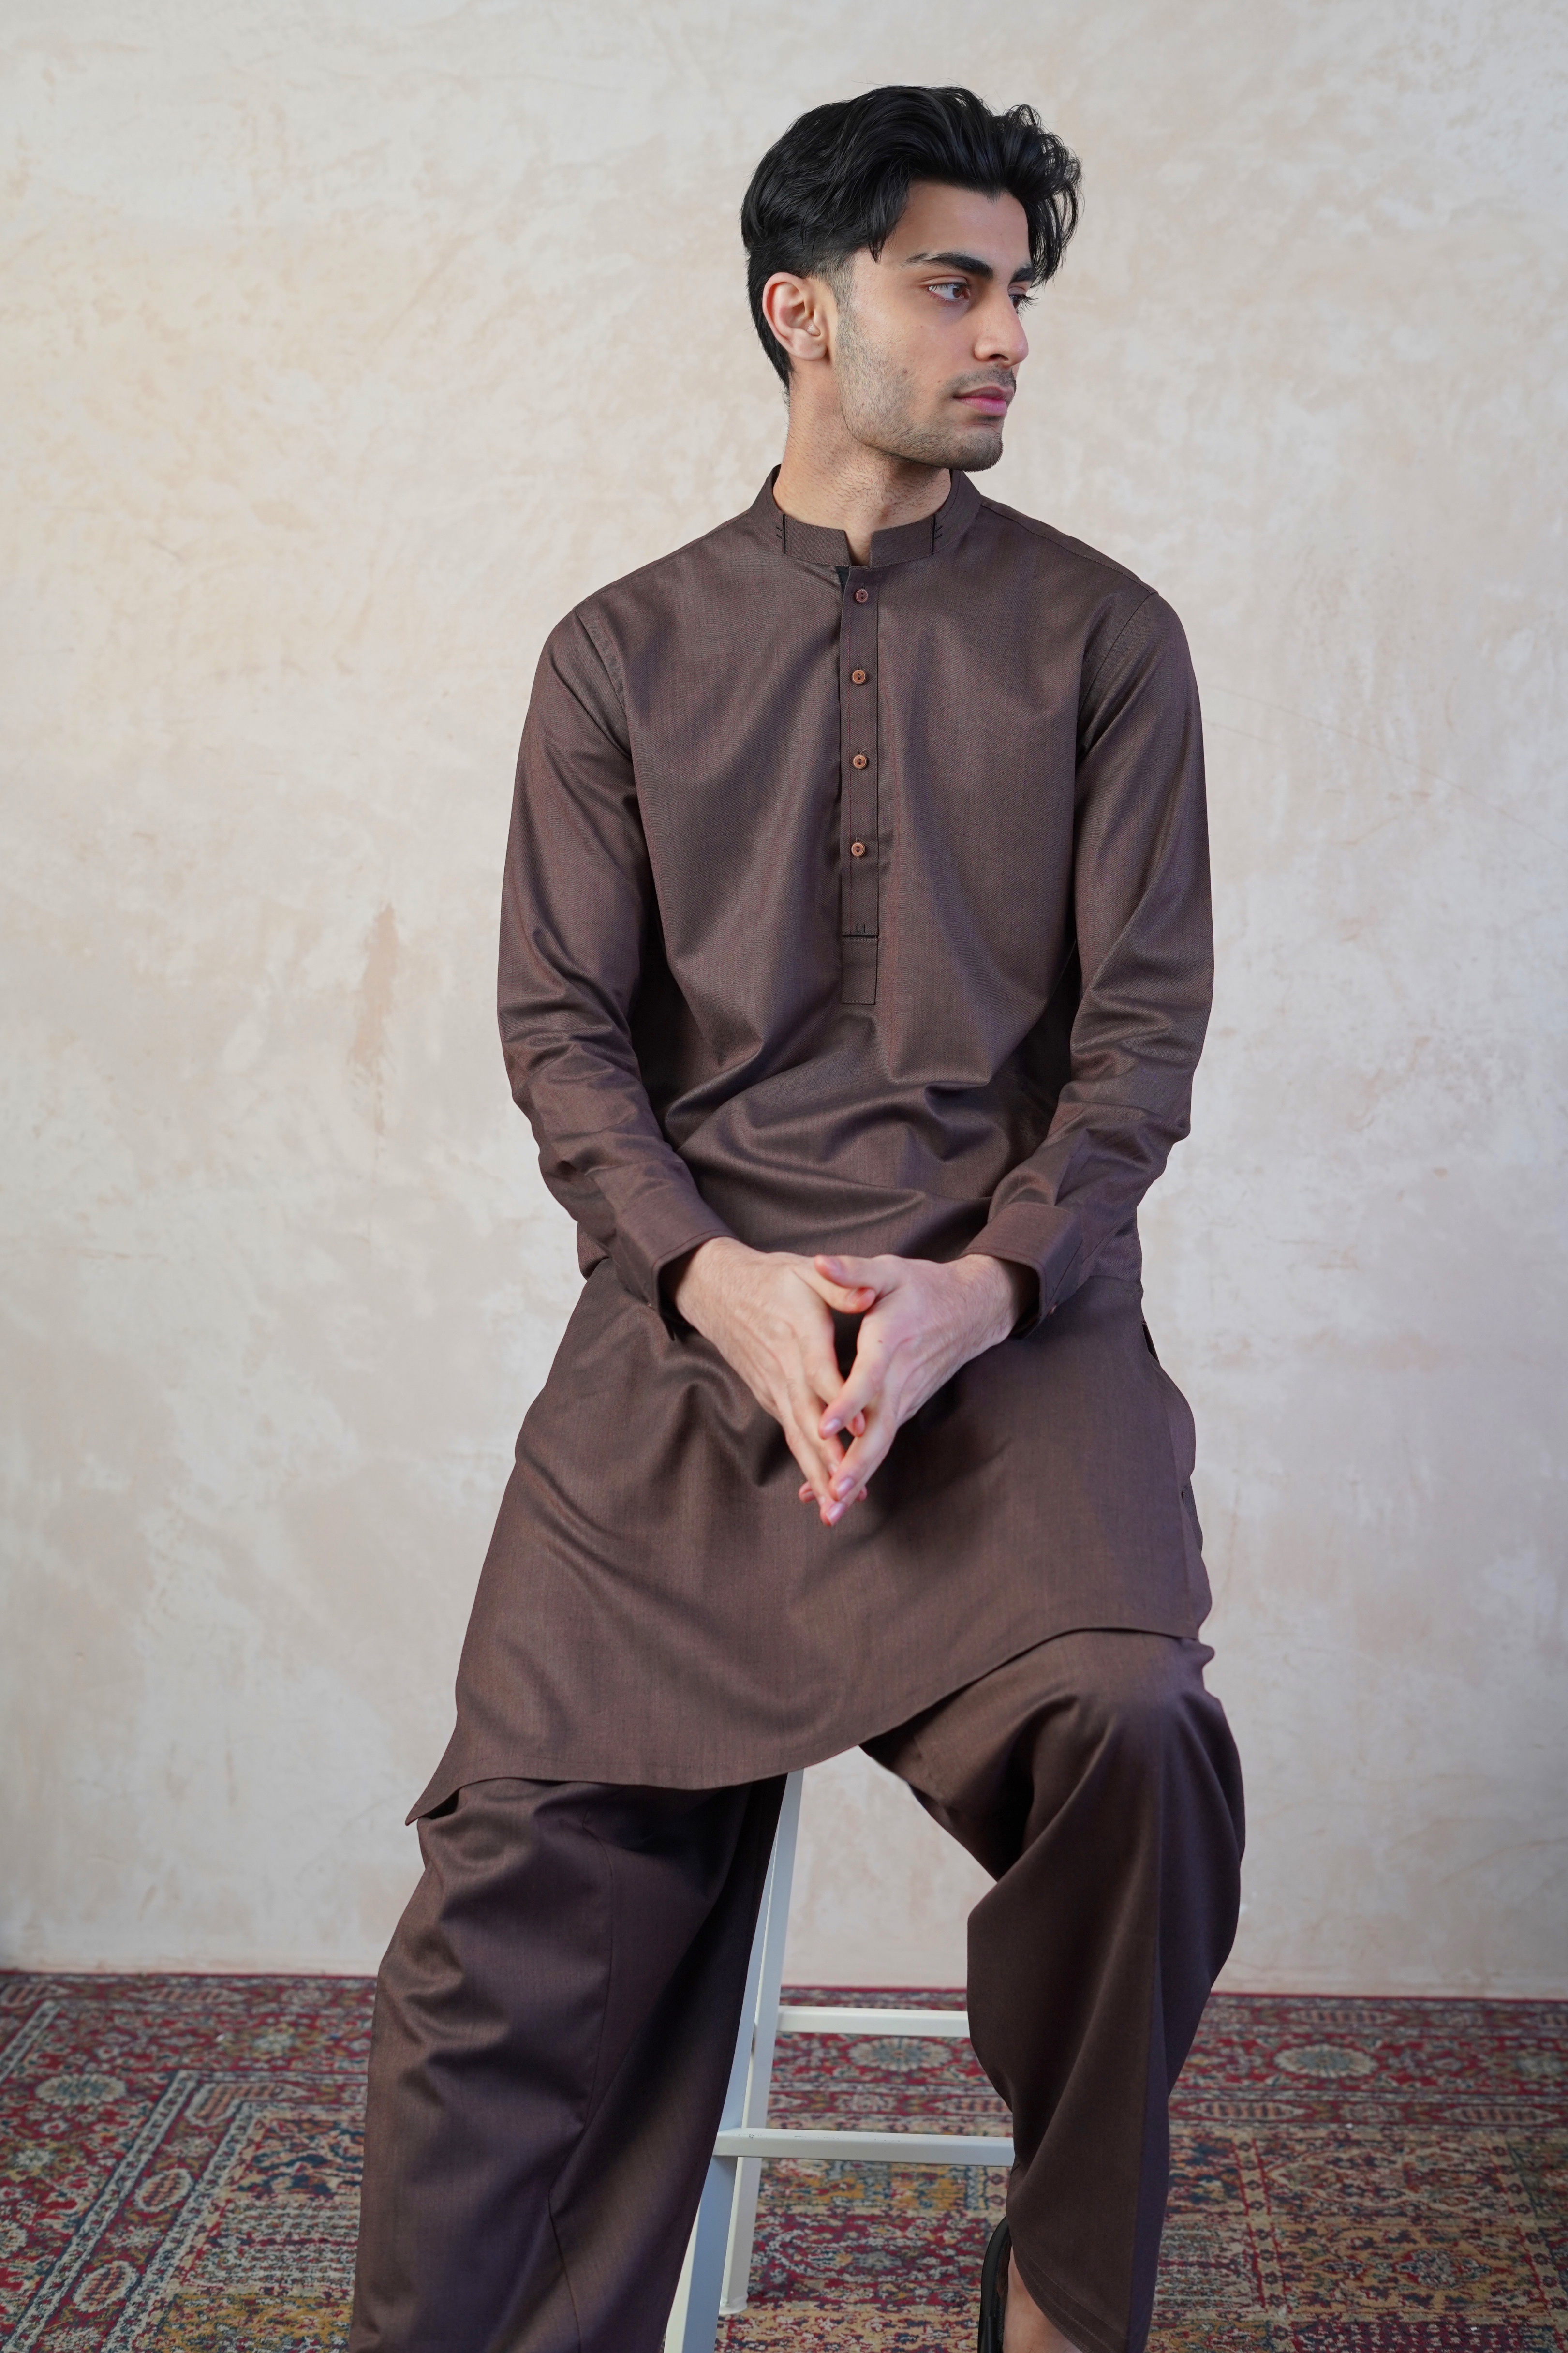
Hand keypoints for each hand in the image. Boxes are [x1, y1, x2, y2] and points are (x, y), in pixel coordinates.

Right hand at [671, 1238, 877, 1523]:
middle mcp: (784, 1370)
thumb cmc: (773, 1279)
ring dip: (815, 1472)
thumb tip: (870, 1294)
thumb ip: (841, 1286)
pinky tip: (825, 1489)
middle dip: (827, 1458)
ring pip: (797, 1435)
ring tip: (835, 1507)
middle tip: (846, 1492)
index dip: (842, 1402)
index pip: (821, 1374)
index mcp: (799, 1336)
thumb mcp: (807, 1272)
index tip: (864, 1427)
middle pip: (807, 1419)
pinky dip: (807, 1464)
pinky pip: (791, 1435)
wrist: (720, 1291)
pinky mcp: (771, 1397)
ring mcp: (774, 1388)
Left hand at [804, 1253, 1034, 1512]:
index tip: (824, 1424)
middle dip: (856, 1466)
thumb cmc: (923, 1287)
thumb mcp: (889, 1270)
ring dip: (858, 1478)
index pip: (869, 1377)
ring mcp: (905, 1398)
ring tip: (831, 1512)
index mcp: (892, 1342)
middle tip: (833, 1496)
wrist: (973, 1309)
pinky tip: (835, 1491)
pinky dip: (862, 1469)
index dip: (848, 1402)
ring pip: (881, 1444)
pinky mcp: (904, 1407)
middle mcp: (901, 1379)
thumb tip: (819, 1263)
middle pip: (879, 1429)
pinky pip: (881, 1441)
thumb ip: (853, 1272)